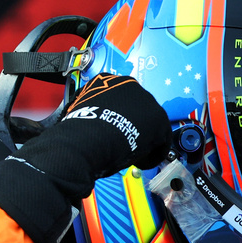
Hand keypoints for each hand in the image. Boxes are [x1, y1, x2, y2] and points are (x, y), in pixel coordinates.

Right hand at [13, 73, 172, 200]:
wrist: (87, 139)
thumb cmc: (79, 130)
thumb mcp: (85, 112)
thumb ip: (97, 112)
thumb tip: (99, 123)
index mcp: (108, 80)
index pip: (123, 99)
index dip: (123, 118)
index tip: (119, 131)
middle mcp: (130, 85)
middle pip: (141, 108)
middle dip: (136, 127)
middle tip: (127, 143)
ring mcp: (146, 100)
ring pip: (153, 123)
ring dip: (145, 140)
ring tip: (133, 154)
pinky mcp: (159, 119)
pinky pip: (161, 140)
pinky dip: (153, 153)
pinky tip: (141, 161)